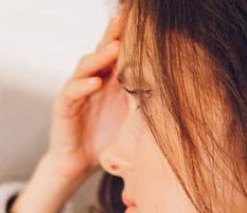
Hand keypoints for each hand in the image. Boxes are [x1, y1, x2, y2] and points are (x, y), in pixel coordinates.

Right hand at [11, 7, 127, 212]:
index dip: (130, 33)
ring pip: (86, 66)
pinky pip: (72, 92)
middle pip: (102, 50)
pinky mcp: (64, 107)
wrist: (79, 163)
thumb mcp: (133, 114)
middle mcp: (93, 78)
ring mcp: (76, 90)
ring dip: (99, 57)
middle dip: (114, 33)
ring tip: (115, 48)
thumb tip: (182, 85)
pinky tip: (95, 82)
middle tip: (126, 16)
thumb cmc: (107, 137)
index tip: (145, 16)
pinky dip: (83, 86)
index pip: (120, 50)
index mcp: (111, 77)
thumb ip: (146, 96)